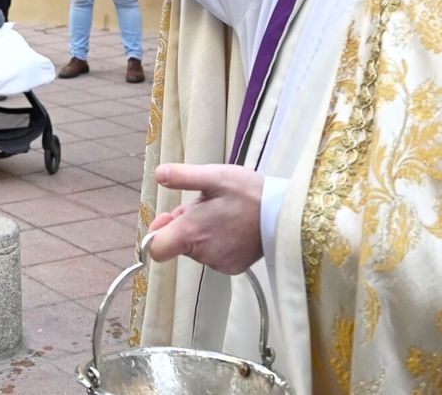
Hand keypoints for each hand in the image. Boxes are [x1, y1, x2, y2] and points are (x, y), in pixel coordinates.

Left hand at [145, 163, 263, 274]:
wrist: (285, 215)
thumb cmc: (249, 193)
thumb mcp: (214, 176)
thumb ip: (182, 176)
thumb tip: (159, 175)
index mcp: (192, 233)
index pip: (156, 249)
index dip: (156, 233)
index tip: (168, 217)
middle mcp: (203, 254)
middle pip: (177, 244)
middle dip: (184, 225)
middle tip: (204, 205)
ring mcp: (219, 264)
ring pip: (195, 248)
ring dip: (201, 232)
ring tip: (222, 214)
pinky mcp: (233, 268)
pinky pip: (212, 255)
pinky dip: (216, 242)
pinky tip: (231, 227)